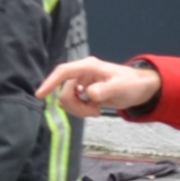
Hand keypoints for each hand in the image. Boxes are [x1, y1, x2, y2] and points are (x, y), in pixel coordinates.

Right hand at [38, 55, 157, 114]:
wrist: (139, 89)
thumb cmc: (131, 84)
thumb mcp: (119, 87)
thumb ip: (104, 90)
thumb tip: (89, 93)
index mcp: (88, 67)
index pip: (64, 72)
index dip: (50, 82)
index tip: (40, 95)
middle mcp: (81, 74)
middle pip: (64, 91)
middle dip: (75, 106)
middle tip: (93, 113)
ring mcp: (81, 84)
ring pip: (68, 100)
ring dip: (79, 110)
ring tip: (96, 112)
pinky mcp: (83, 93)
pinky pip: (74, 104)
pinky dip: (82, 111)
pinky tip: (95, 110)